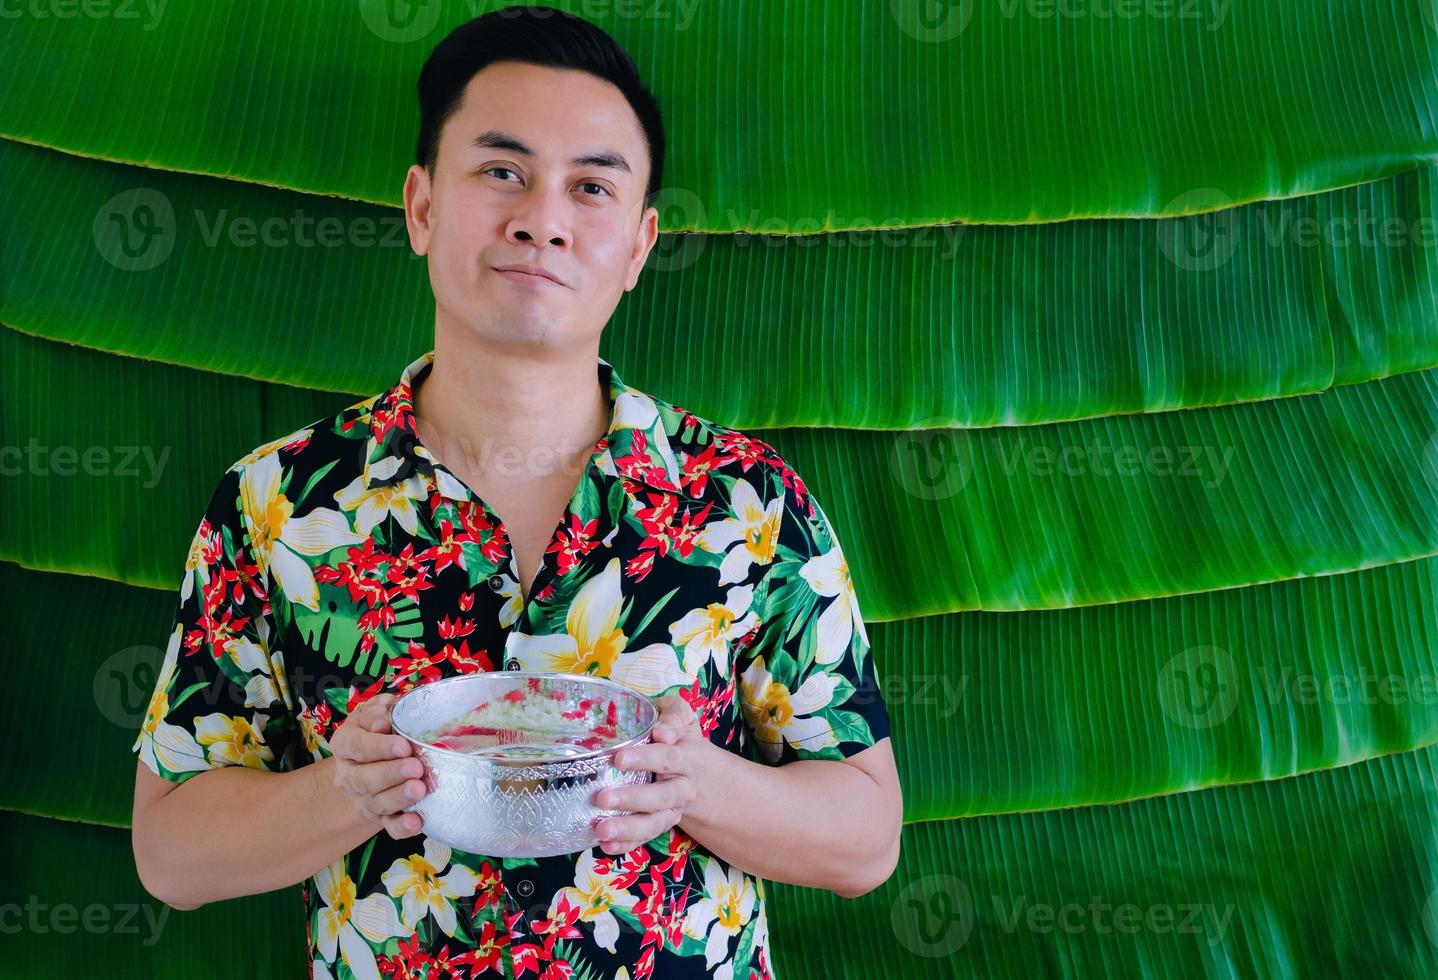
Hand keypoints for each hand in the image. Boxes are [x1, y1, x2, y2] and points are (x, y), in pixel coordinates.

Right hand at [330, 692, 427, 839]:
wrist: (379, 757)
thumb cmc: (385, 727)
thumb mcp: (380, 711)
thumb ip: (382, 709)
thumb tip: (384, 717)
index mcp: (345, 743)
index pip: (357, 746)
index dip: (379, 747)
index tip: (403, 745)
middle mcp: (348, 774)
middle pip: (363, 778)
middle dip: (390, 773)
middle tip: (416, 767)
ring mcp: (362, 798)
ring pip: (376, 803)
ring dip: (398, 797)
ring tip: (420, 789)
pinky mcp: (379, 817)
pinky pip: (388, 826)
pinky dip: (402, 827)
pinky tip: (417, 821)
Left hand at [591, 694, 708, 854]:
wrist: (704, 774)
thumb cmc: (680, 737)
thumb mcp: (682, 717)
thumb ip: (673, 714)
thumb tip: (662, 731)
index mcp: (686, 757)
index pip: (667, 757)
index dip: (645, 758)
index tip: (620, 759)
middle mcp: (683, 787)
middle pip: (661, 797)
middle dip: (632, 799)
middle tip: (603, 798)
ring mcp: (672, 810)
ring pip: (655, 823)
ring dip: (628, 829)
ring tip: (603, 829)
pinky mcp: (660, 824)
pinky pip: (646, 837)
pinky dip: (627, 844)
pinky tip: (606, 845)